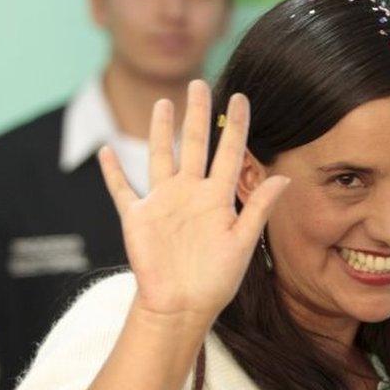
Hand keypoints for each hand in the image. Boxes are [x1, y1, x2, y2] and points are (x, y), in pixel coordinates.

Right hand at [98, 80, 289, 325]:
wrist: (181, 307)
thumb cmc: (215, 281)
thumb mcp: (242, 243)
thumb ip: (258, 209)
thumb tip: (283, 178)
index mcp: (218, 198)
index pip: (229, 153)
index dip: (235, 125)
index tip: (241, 97)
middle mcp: (190, 194)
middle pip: (194, 145)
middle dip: (197, 114)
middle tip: (200, 83)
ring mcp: (163, 203)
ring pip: (160, 157)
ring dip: (161, 130)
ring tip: (165, 103)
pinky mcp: (137, 218)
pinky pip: (122, 189)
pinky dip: (112, 172)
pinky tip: (106, 151)